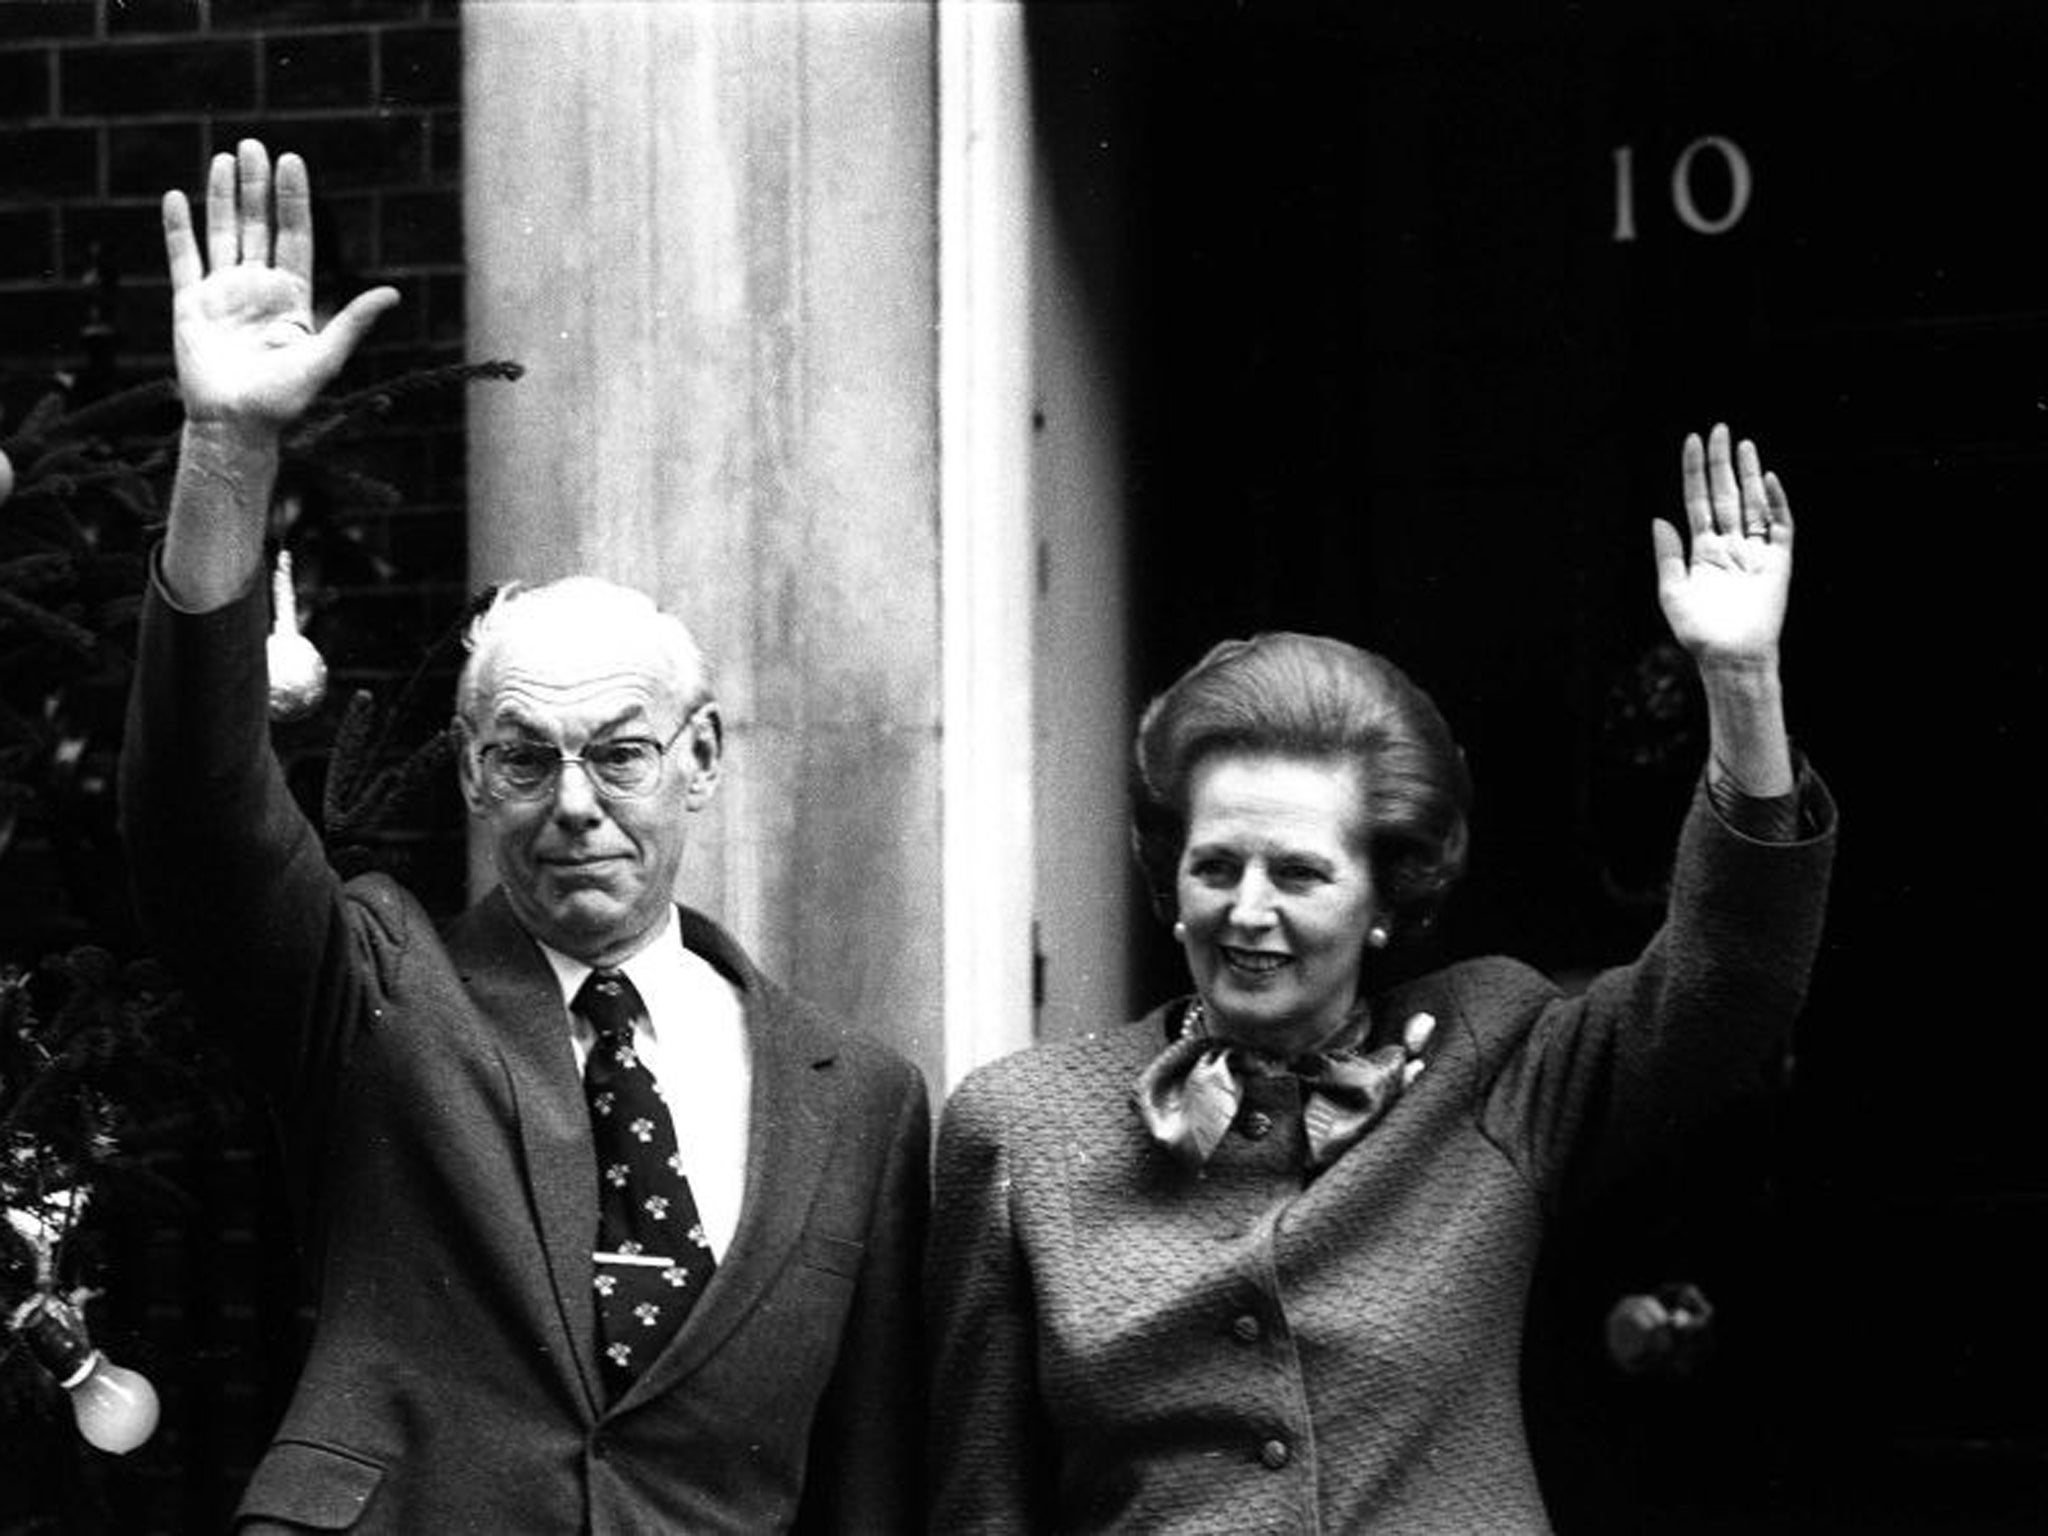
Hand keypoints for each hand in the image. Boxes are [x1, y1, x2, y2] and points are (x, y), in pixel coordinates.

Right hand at [162, 139, 397, 432]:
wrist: (236, 424)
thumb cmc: (285, 399)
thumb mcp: (326, 356)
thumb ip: (353, 321)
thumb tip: (393, 293)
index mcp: (291, 297)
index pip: (294, 235)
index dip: (292, 200)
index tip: (291, 162)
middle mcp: (257, 288)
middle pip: (257, 225)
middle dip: (256, 186)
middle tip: (254, 145)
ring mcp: (222, 293)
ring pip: (222, 232)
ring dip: (221, 195)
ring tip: (225, 158)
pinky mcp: (189, 304)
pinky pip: (183, 258)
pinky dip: (179, 228)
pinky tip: (177, 197)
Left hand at [1652, 422, 1792, 670]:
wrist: (1729, 657)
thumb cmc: (1698, 632)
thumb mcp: (1673, 591)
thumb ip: (1667, 555)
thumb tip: (1658, 518)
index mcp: (1703, 550)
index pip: (1698, 500)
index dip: (1694, 472)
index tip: (1691, 441)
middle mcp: (1729, 545)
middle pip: (1726, 494)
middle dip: (1721, 462)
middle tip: (1719, 429)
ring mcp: (1754, 551)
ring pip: (1752, 503)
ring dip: (1748, 473)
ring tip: (1743, 443)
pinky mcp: (1778, 562)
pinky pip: (1780, 526)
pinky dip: (1775, 503)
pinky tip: (1767, 479)